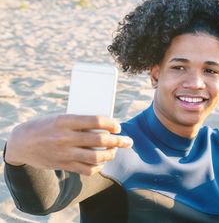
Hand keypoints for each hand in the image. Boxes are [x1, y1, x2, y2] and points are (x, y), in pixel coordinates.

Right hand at [5, 114, 132, 175]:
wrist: (21, 143)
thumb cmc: (46, 126)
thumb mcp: (60, 118)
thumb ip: (80, 122)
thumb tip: (106, 125)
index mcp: (66, 120)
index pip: (96, 121)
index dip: (111, 124)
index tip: (118, 126)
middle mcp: (66, 137)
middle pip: (100, 140)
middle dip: (118, 141)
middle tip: (128, 141)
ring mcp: (65, 153)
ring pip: (96, 157)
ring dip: (110, 154)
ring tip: (115, 151)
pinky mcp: (63, 165)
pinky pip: (86, 170)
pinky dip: (97, 167)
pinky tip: (101, 162)